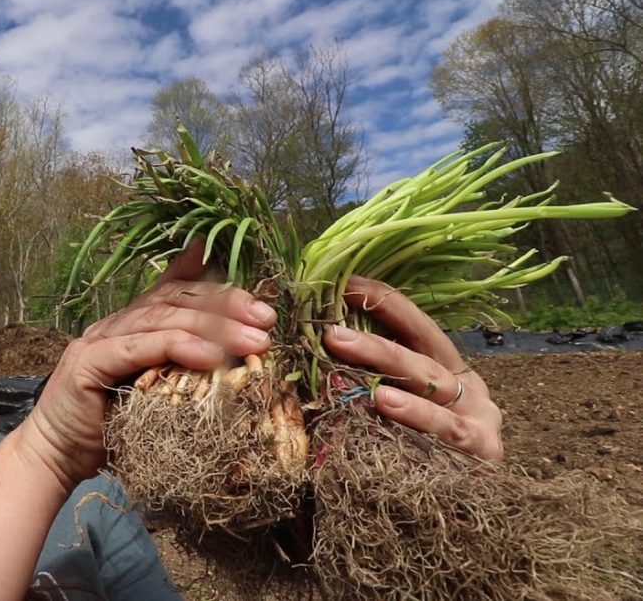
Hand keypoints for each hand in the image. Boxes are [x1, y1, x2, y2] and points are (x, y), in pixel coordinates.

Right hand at [17, 240, 277, 488]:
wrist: (56, 458)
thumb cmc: (109, 433)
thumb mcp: (155, 396)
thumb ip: (182, 370)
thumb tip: (228, 360)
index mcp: (131, 326)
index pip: (177, 292)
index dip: (218, 289)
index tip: (260, 303)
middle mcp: (115, 323)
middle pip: (175, 299)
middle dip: (225, 305)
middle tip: (266, 319)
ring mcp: (99, 337)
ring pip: (162, 318)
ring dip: (213, 327)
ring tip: (252, 341)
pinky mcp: (89, 360)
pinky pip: (141, 347)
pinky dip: (178, 346)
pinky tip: (211, 355)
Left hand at [321, 276, 503, 459]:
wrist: (466, 519)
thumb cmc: (423, 457)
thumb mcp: (401, 412)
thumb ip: (375, 381)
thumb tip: (321, 346)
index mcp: (447, 369)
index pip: (414, 324)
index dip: (381, 300)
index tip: (341, 283)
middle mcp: (466, 388)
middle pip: (418, 355)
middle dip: (373, 339)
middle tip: (329, 330)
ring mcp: (479, 417)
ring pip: (430, 384)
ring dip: (387, 366)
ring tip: (348, 352)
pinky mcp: (482, 450)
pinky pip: (444, 429)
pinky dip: (415, 415)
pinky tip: (386, 404)